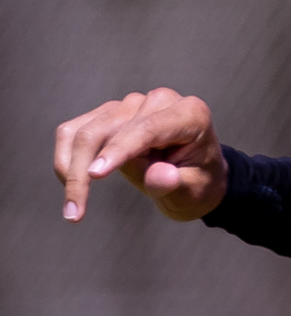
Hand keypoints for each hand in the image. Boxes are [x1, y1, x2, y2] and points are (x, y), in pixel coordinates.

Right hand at [54, 89, 227, 223]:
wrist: (198, 176)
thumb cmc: (199, 184)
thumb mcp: (196, 193)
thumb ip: (178, 185)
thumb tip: (159, 178)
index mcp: (189, 115)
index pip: (146, 129)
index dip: (119, 151)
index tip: (94, 175)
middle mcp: (157, 101)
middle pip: (108, 129)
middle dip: (85, 170)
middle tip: (74, 213)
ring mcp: (131, 104)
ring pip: (85, 130)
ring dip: (70, 167)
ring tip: (72, 210)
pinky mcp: (110, 113)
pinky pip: (76, 129)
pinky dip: (67, 157)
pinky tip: (70, 187)